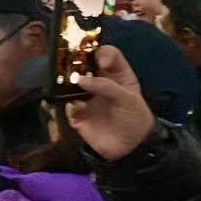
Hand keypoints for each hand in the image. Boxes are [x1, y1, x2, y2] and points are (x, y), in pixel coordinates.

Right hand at [65, 45, 155, 162]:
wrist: (131, 149)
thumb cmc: (135, 118)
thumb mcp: (128, 100)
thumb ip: (107, 87)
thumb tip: (80, 80)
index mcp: (116, 74)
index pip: (107, 54)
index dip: (101, 52)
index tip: (98, 60)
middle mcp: (99, 82)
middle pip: (84, 64)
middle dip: (75, 61)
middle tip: (70, 63)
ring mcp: (86, 97)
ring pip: (70, 82)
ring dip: (66, 79)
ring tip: (67, 81)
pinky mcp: (76, 113)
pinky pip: (65, 103)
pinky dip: (65, 101)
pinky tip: (73, 104)